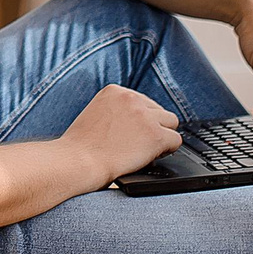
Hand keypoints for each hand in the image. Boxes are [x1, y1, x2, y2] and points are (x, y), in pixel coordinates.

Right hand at [58, 84, 183, 185]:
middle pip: (159, 110)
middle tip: (137, 145)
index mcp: (114, 90)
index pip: (143, 101)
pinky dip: (166, 151)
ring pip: (171, 123)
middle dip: (152, 127)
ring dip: (161, 137)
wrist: (76, 162)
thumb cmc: (80, 148)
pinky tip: (151, 157)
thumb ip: (117, 112)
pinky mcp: (155, 135)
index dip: (140, 120)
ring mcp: (145, 116)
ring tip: (145, 151)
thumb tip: (139, 122)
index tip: (131, 133)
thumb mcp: (96, 115)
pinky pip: (176, 141)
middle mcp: (131, 98)